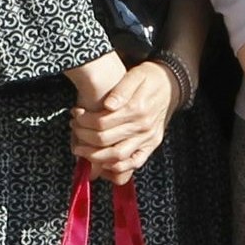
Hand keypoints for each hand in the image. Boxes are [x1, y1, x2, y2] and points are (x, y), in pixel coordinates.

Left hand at [70, 60, 173, 184]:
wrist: (171, 84)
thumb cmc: (148, 79)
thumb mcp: (135, 75)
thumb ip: (121, 90)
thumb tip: (108, 104)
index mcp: (137, 109)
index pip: (101, 122)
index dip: (83, 121)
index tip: (75, 115)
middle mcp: (143, 127)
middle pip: (105, 140)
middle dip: (83, 137)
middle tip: (74, 129)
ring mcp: (148, 138)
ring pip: (117, 156)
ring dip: (94, 156)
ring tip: (80, 149)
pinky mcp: (152, 145)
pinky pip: (134, 163)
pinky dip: (116, 168)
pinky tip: (102, 163)